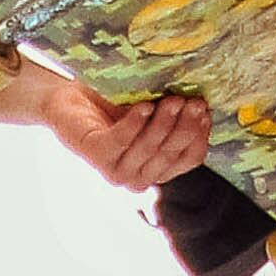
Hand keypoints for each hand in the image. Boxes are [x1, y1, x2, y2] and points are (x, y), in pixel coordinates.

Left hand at [39, 77, 213, 190]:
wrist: (69, 98)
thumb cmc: (114, 103)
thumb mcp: (151, 107)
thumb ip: (173, 112)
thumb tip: (204, 103)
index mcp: (158, 168)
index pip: (189, 158)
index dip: (199, 135)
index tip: (205, 109)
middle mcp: (139, 177)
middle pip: (170, 154)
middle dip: (185, 128)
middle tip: (192, 101)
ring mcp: (116, 171)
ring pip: (149, 150)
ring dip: (163, 124)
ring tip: (172, 99)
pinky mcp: (96, 156)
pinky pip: (121, 141)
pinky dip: (134, 123)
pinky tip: (144, 105)